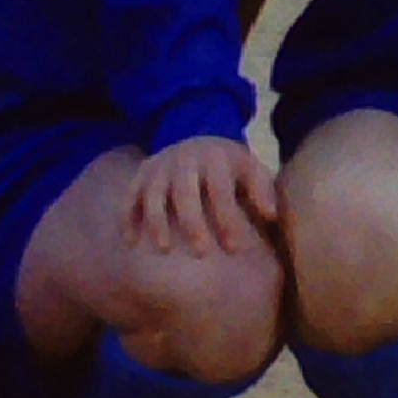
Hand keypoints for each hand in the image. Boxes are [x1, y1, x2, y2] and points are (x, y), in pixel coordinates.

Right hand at [125, 134, 278, 259]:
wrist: (199, 143)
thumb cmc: (230, 168)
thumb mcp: (251, 170)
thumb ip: (262, 190)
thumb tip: (270, 215)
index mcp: (215, 157)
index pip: (220, 191)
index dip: (227, 220)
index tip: (235, 249)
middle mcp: (184, 159)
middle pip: (184, 193)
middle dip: (192, 224)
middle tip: (202, 254)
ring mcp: (160, 165)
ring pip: (153, 194)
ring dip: (156, 222)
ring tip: (164, 250)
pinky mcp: (142, 174)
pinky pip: (130, 197)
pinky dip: (128, 218)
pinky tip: (131, 243)